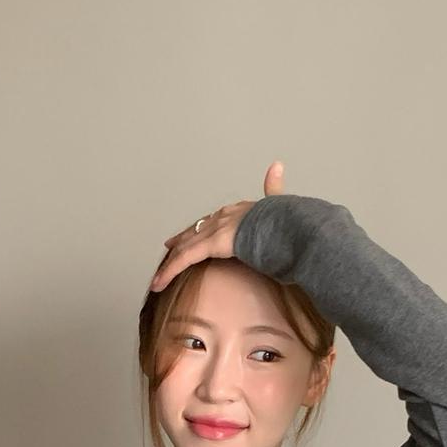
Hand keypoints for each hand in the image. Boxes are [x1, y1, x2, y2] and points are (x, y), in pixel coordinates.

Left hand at [148, 159, 286, 293]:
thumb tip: (277, 164)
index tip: (193, 231)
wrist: (288, 222)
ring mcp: (215, 229)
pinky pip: (185, 259)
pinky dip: (170, 271)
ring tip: (158, 278)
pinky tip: (159, 283)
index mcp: (239, 210)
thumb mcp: (281, 204)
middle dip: (181, 240)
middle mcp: (222, 216)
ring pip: (185, 247)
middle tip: (168, 246)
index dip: (202, 225)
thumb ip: (275, 188)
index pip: (214, 219)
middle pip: (195, 230)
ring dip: (171, 263)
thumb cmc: (288, 219)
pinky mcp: (210, 244)